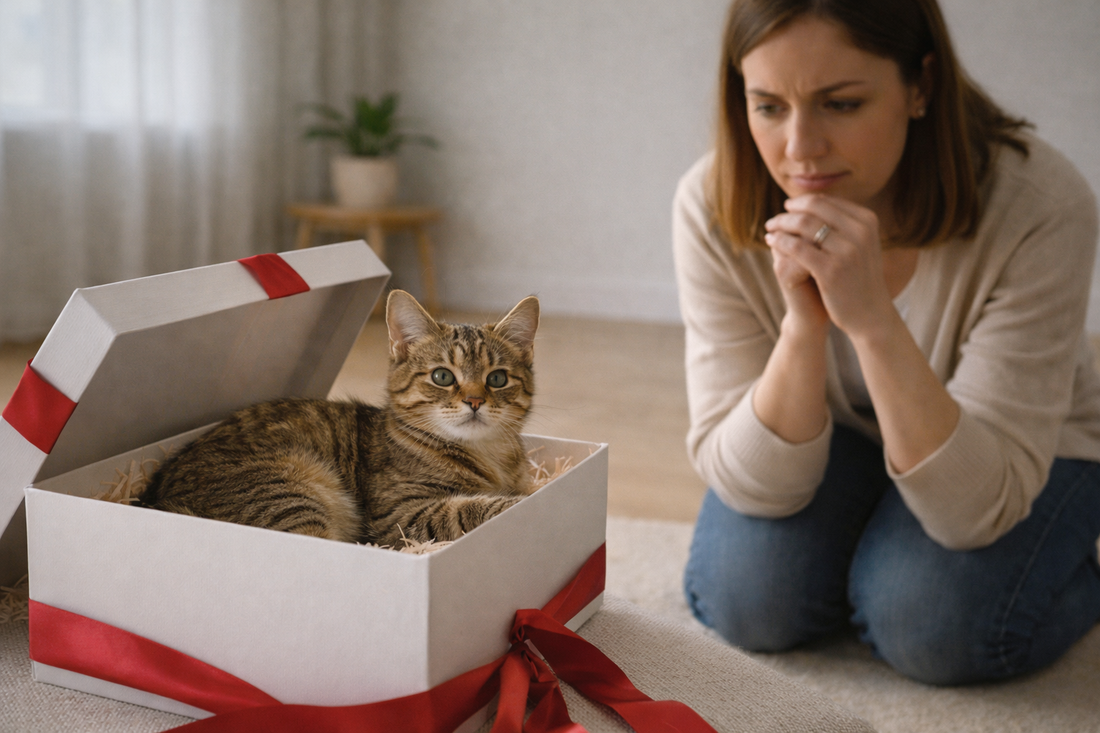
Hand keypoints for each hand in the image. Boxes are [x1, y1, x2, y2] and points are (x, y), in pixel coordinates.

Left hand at [764, 195, 894, 340]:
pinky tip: (771, 241)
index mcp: (867, 221)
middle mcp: (860, 231)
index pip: (826, 202)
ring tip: (770, 229)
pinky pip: (797, 247)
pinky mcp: (831, 270)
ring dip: (781, 224)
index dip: (802, 203)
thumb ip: (841, 223)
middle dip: (789, 211)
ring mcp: (847, 250)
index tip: (788, 208)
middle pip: (814, 208)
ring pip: (804, 224)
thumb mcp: (859, 245)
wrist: (871, 315)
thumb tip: (809, 201)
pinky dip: (780, 241)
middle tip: (775, 220)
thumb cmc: (859, 279)